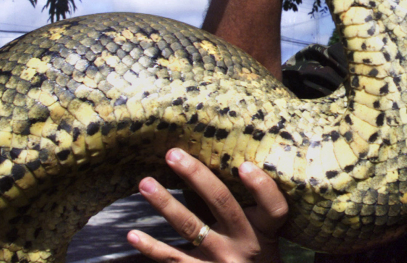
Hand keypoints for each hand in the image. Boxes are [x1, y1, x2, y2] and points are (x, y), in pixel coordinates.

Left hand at [127, 148, 288, 262]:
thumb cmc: (255, 250)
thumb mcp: (261, 231)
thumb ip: (244, 204)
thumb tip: (211, 160)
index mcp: (264, 229)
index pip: (274, 207)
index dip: (261, 187)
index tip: (243, 165)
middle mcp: (244, 243)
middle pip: (223, 205)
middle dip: (197, 177)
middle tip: (172, 154)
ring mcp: (220, 260)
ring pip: (191, 228)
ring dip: (166, 204)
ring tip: (145, 183)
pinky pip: (173, 259)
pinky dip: (151, 247)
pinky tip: (133, 234)